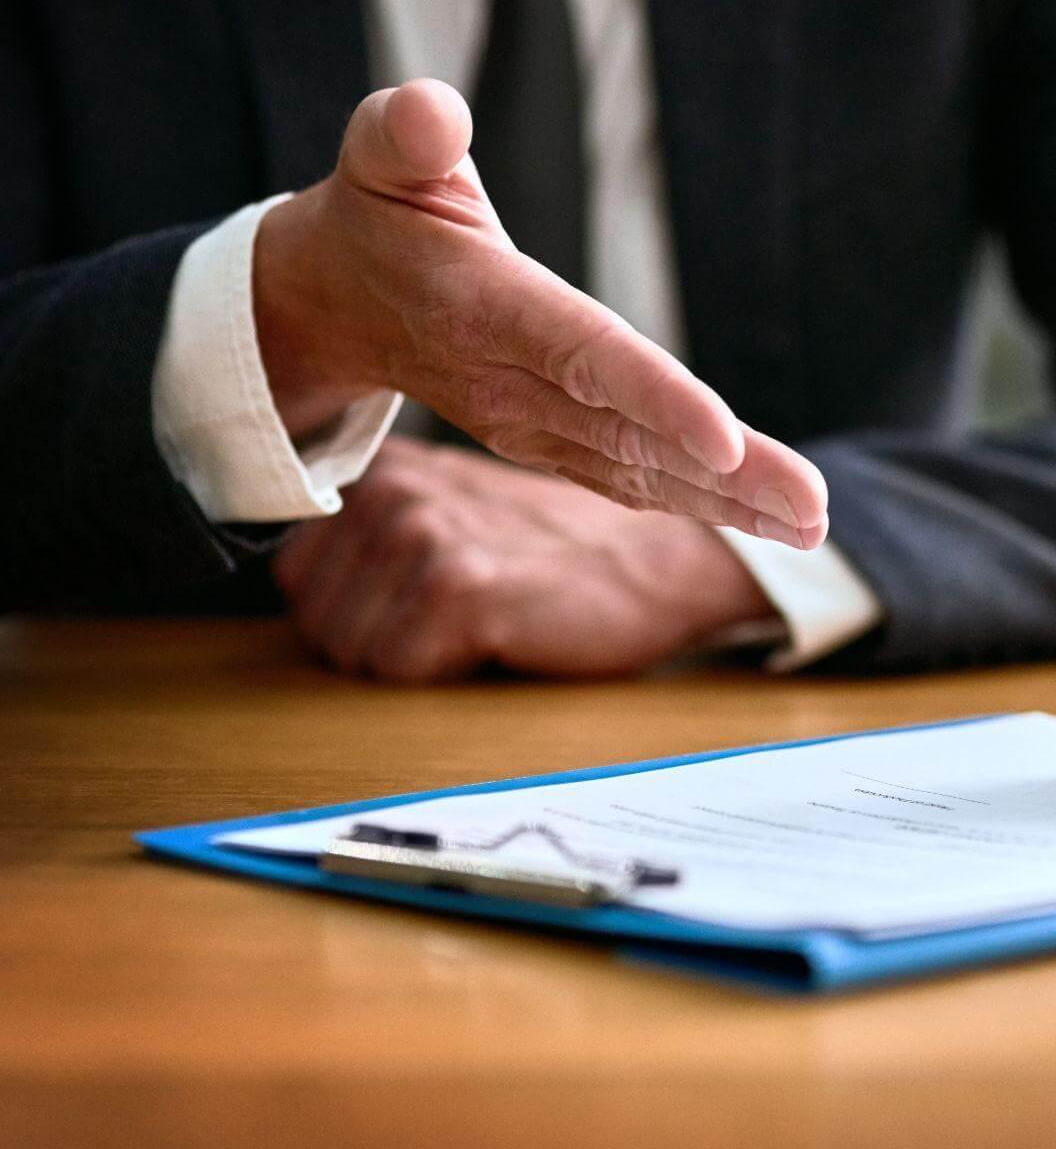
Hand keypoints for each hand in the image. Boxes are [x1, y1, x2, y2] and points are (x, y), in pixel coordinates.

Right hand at [252, 79, 826, 548]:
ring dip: (731, 503)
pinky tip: (766, 520)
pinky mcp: (548, 443)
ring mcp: (530, 425)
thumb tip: (435, 111)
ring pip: (642, 471)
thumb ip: (406, 132)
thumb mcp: (376, 157)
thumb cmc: (374, 216)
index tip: (728, 440)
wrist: (330, 305)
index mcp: (486, 309)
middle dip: (729, 477)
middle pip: (634, 434)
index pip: (583, 355)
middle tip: (813, 506)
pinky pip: (629, 481)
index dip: (656, 397)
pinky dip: (698, 503)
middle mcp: (511, 383)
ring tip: (811, 523)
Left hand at [273, 437, 778, 681]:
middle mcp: (396, 490)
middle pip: (317, 621)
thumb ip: (385, 538)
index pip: (299, 577)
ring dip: (416, 664)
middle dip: (380, 647)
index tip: (427, 609)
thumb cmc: (568, 558)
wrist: (664, 563)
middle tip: (461, 625)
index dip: (358, 617)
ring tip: (483, 628)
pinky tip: (500, 639)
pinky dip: (444, 676)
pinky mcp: (459, 585)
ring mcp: (424, 533)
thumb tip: (309, 596)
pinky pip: (396, 670)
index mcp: (389, 472)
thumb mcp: (463, 519)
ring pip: (350, 652)